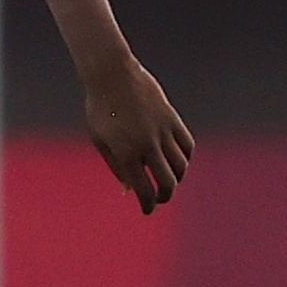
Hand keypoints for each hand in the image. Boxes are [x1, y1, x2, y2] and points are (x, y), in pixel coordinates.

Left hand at [83, 53, 193, 213]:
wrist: (112, 76)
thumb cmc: (100, 108)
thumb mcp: (100, 139)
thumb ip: (115, 165)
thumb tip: (128, 188)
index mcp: (125, 153)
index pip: (143, 189)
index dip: (147, 204)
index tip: (146, 210)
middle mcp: (146, 145)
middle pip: (167, 182)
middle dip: (165, 196)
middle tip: (159, 199)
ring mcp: (162, 132)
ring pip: (180, 166)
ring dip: (176, 178)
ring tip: (167, 180)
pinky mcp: (172, 119)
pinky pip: (187, 145)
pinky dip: (185, 157)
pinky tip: (177, 160)